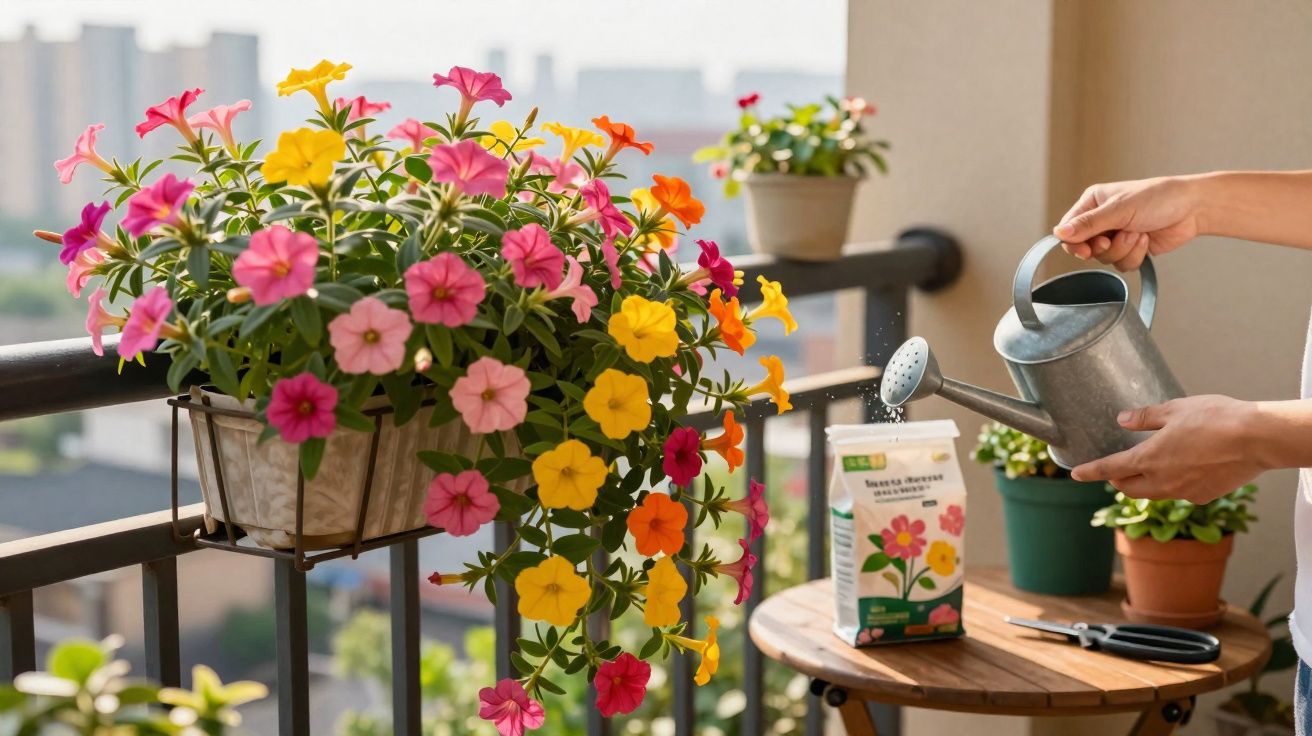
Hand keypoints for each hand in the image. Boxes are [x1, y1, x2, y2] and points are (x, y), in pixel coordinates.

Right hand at [1053, 176, 1203, 270]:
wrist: (1193, 208)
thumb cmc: (1158, 198)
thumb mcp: (1118, 209)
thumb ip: (1087, 224)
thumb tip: (1058, 233)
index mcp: (1093, 203)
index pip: (1069, 229)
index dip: (1074, 243)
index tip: (1086, 250)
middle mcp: (1102, 220)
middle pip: (1086, 248)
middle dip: (1105, 247)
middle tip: (1115, 239)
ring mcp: (1117, 236)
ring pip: (1104, 259)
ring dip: (1123, 250)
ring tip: (1138, 233)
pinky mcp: (1131, 249)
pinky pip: (1122, 264)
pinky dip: (1134, 255)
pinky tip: (1146, 240)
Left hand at [1069, 395, 1263, 502]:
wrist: (1258, 439)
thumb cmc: (1217, 419)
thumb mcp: (1175, 409)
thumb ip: (1145, 418)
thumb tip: (1122, 420)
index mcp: (1150, 459)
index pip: (1111, 468)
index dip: (1091, 471)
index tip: (1076, 474)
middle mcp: (1163, 481)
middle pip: (1129, 487)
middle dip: (1119, 479)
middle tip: (1117, 468)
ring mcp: (1184, 492)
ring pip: (1154, 493)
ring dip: (1145, 483)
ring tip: (1149, 467)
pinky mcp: (1204, 496)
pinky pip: (1179, 493)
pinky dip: (1173, 484)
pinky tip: (1184, 469)